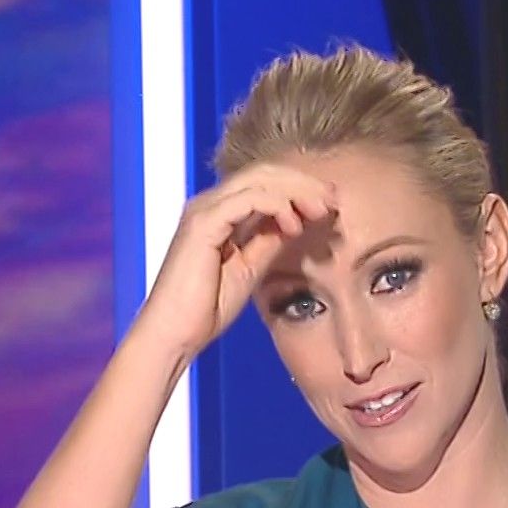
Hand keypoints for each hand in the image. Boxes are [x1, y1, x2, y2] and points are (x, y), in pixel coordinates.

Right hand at [133, 163, 337, 357]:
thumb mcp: (250, 268)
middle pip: (265, 173)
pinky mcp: (203, 222)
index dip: (300, 189)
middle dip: (304, 183)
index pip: (264, 184)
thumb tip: (297, 221)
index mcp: (219, 212)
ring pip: (260, 179)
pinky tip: (295, 225)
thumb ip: (270, 241)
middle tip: (334, 201)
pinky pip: (250, 199)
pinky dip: (278, 206)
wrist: (174, 333)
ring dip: (297, 191)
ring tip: (321, 211)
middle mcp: (209, 203)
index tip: (330, 206)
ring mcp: (204, 209)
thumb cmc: (206, 308)